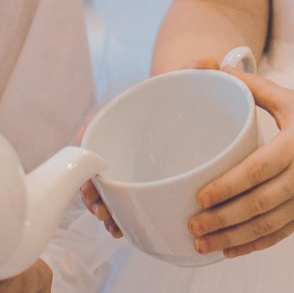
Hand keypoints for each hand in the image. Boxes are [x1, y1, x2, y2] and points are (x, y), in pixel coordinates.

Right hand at [77, 48, 245, 241]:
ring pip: (103, 190)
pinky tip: (125, 231)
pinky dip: (120, 216)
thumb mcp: (179, 81)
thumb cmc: (173, 93)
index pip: (87, 134)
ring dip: (104, 210)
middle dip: (91, 194)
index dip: (82, 157)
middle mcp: (113, 144)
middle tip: (102, 211)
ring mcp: (121, 166)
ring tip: (114, 226)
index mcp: (115, 117)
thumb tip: (211, 61)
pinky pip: (119, 202)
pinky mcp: (133, 183)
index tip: (88, 176)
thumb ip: (192, 70)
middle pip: (90, 170)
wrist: (178, 105)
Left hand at [189, 70, 293, 258]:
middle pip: (256, 204)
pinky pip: (280, 233)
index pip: (256, 171)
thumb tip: (223, 69)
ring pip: (265, 225)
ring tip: (202, 243)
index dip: (226, 187)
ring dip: (232, 237)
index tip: (199, 197)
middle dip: (221, 219)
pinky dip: (254, 244)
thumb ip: (257, 88)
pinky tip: (231, 250)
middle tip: (192, 224)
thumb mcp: (293, 99)